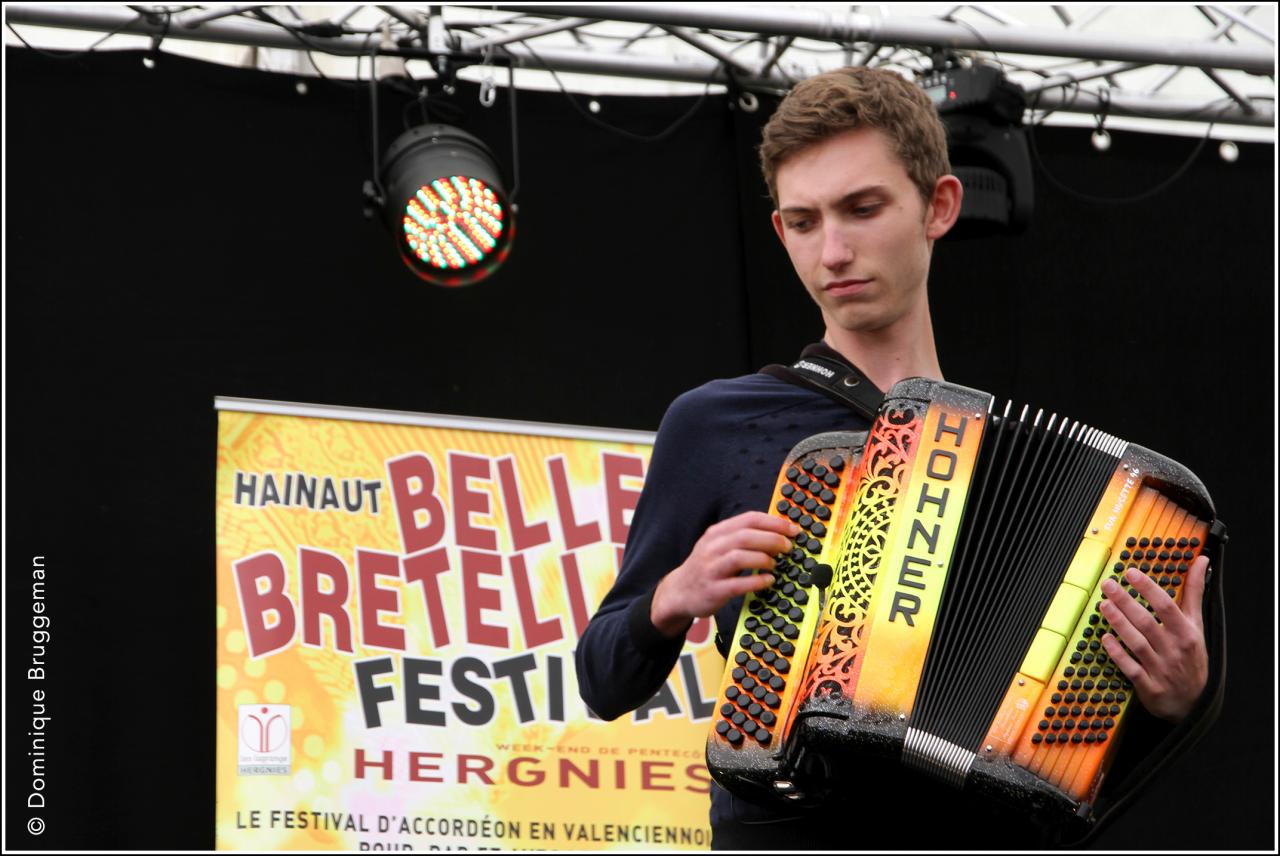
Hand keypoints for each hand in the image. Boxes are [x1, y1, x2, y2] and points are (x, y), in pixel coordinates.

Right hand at [650, 511, 800, 637]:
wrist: (679, 591)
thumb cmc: (706, 567)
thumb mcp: (717, 545)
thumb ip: (741, 537)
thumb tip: (777, 532)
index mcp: (716, 533)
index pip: (748, 519)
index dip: (774, 523)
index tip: (792, 529)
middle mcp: (712, 548)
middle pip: (746, 536)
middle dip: (772, 540)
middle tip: (788, 547)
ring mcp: (711, 569)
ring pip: (740, 557)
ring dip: (763, 559)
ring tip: (775, 564)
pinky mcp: (713, 590)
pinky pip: (738, 584)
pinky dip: (757, 581)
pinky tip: (768, 581)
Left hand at [1098, 555, 1209, 722]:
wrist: (1194, 702)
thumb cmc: (1191, 656)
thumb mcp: (1197, 624)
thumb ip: (1194, 592)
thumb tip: (1200, 561)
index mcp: (1186, 633)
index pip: (1166, 606)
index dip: (1148, 588)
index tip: (1131, 573)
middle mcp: (1174, 649)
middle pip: (1147, 622)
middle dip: (1126, 602)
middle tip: (1108, 585)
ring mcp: (1161, 668)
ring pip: (1137, 642)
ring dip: (1118, 623)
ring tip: (1103, 605)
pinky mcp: (1148, 685)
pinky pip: (1130, 667)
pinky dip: (1117, 653)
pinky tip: (1104, 638)